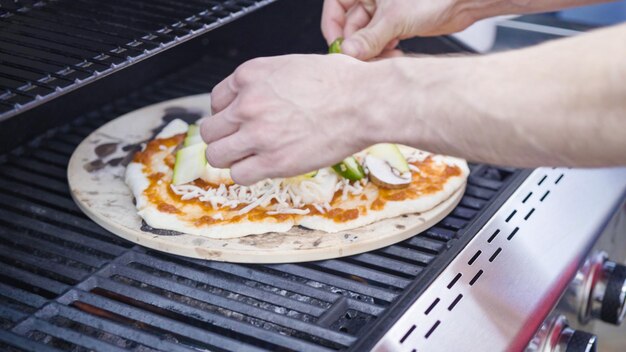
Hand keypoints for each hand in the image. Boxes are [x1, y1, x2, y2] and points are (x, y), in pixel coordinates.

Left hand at [201, 54, 377, 184]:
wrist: (363, 102)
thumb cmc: (340, 82)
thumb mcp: (293, 66)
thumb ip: (267, 82)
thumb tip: (261, 95)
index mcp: (250, 75)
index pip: (216, 100)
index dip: (227, 113)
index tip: (238, 121)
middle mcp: (247, 104)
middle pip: (211, 130)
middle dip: (224, 137)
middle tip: (239, 142)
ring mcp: (257, 134)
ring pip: (217, 155)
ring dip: (230, 158)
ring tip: (247, 157)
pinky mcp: (273, 162)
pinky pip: (239, 175)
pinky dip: (247, 174)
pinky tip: (262, 167)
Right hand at [321, 0, 476, 59]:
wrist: (464, 1)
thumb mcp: (395, 17)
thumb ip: (369, 38)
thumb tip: (348, 52)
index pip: (335, 8)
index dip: (333, 29)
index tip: (339, 48)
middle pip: (350, 26)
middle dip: (358, 45)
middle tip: (363, 60)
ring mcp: (384, 12)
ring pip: (366, 36)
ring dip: (372, 51)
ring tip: (383, 57)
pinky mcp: (396, 24)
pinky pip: (380, 41)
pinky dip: (384, 51)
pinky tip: (393, 54)